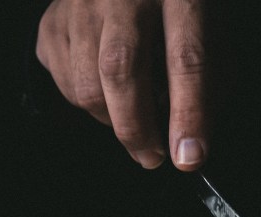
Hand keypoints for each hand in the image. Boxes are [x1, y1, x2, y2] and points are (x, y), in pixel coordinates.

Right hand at [36, 0, 208, 170]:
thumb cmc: (174, 12)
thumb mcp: (209, 33)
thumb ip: (209, 82)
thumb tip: (190, 144)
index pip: (185, 57)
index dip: (188, 114)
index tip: (188, 156)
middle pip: (121, 70)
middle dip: (137, 128)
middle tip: (151, 158)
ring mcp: (81, 4)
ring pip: (87, 86)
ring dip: (112, 121)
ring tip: (132, 120)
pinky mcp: (51, 23)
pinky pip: (65, 84)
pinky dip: (88, 104)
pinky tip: (106, 92)